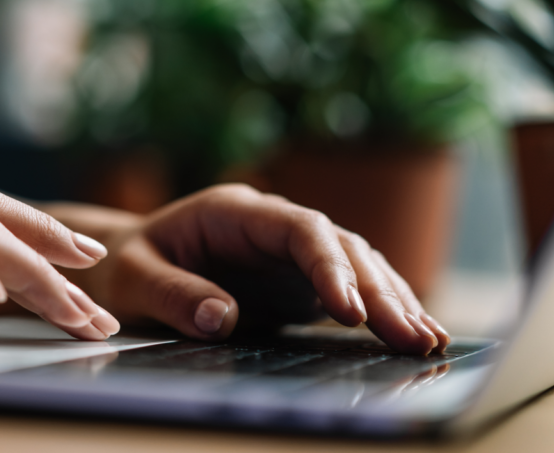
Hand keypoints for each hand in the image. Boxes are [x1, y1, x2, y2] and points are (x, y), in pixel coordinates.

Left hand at [54, 184, 449, 354]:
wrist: (125, 263)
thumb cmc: (125, 266)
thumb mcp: (133, 278)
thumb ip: (172, 294)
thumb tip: (220, 319)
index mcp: (234, 212)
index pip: (299, 229)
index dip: (329, 265)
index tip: (349, 309)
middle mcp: (271, 226)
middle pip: (340, 246)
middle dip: (379, 290)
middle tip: (411, 336)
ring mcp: (288, 252)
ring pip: (355, 265)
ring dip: (393, 300)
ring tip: (428, 341)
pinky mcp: (296, 280)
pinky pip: (348, 289)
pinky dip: (380, 310)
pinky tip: (412, 334)